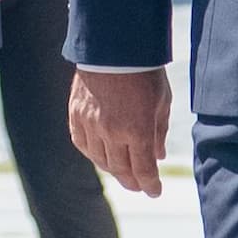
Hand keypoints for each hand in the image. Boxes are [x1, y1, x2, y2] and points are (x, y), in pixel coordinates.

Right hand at [69, 65, 171, 195]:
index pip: (143, 170)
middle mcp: (112, 132)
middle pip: (121, 169)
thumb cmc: (143, 71)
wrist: (113, 45)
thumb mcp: (161, 102)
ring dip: (113, 170)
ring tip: (122, 172)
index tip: (155, 191)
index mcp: (137, 130)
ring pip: (100, 160)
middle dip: (132, 182)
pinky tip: (101, 155)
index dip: (150, 185)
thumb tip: (158, 156)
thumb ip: (159, 132)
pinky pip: (82, 144)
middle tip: (139, 187)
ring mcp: (90, 124)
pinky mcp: (76, 115)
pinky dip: (93, 154)